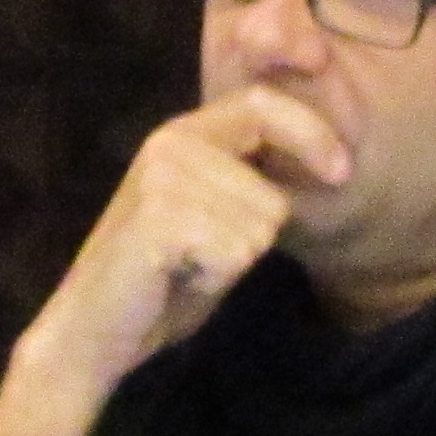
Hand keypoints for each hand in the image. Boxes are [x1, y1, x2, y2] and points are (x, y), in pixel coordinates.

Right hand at [0, 88, 353, 435]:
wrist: (92, 331)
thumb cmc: (162, 280)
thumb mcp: (214, 215)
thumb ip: (250, 183)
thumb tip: (332, 161)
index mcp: (183, 134)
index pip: (263, 104)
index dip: (311, 133)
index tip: (343, 173)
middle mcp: (171, 143)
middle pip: (271, 195)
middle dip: (253, 239)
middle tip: (201, 257)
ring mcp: (163, 178)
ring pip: (259, 227)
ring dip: (232, 260)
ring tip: (184, 265)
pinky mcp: (161, 218)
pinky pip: (237, 254)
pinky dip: (215, 278)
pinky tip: (177, 277)